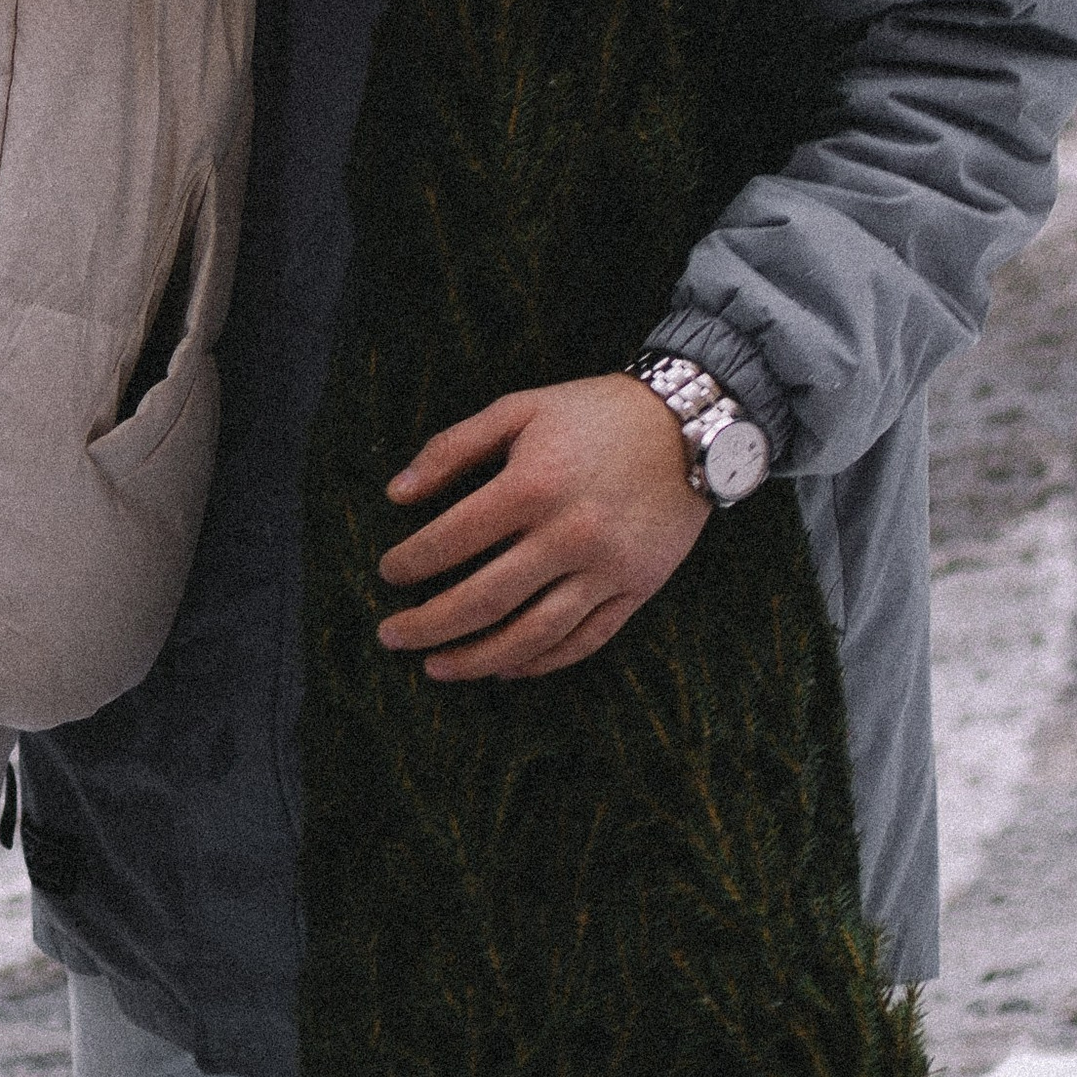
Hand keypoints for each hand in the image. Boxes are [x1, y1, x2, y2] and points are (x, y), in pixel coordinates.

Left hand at [376, 374, 710, 681]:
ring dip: (476, 658)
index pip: (453, 539)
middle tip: (392, 637)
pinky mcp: (637, 589)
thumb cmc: (594, 412)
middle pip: (484, 599)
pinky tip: (505, 668)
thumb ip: (454, 447)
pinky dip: (540, 662)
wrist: (688, 425)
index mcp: (533, 484)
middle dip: (429, 625)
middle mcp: (569, 534)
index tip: (388, 575)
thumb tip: (396, 493)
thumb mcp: (520, 407)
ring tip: (436, 667)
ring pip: (532, 635)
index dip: (412, 562)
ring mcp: (606, 569)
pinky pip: (583, 641)